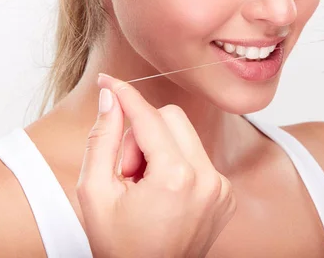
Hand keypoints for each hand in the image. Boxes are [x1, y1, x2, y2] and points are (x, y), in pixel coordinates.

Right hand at [77, 74, 235, 257]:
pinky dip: (178, 165)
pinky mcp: (227, 194)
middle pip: (173, 118)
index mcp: (176, 178)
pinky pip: (200, 158)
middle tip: (127, 170)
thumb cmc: (119, 246)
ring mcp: (222, 188)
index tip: (108, 81)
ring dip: (160, 150)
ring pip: (186, 136)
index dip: (126, 95)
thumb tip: (111, 97)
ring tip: (144, 187)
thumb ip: (102, 138)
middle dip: (143, 134)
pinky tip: (163, 195)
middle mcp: (209, 179)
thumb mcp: (95, 192)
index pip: (150, 117)